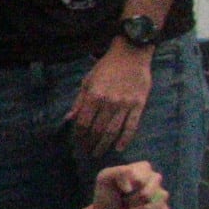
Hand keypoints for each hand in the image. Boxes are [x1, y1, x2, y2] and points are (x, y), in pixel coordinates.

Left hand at [69, 39, 149, 157]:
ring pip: (113, 131)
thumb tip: (69, 119)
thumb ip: (79, 101)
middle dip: (89, 144)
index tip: (76, 144)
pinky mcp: (139, 104)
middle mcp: (109, 102)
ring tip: (98, 154)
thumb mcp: (87, 81)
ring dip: (104, 145)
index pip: (83, 123)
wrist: (131, 54)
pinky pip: (132, 126)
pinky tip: (119, 148)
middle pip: (97, 130)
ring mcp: (125, 104)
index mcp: (94, 96)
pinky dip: (125, 139)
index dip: (79, 136)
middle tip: (86, 153)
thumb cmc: (106, 67)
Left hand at [90, 161, 169, 208]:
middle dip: (131, 201)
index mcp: (143, 169)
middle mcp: (155, 181)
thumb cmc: (106, 197)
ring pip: (153, 207)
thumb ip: (117, 172)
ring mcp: (161, 197)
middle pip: (148, 193)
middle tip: (123, 202)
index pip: (143, 174)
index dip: (129, 184)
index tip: (120, 189)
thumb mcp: (104, 179)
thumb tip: (135, 183)